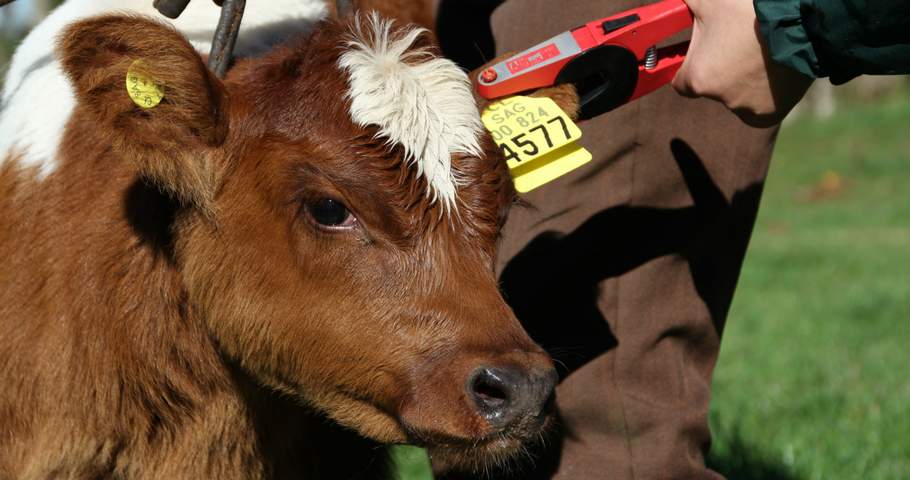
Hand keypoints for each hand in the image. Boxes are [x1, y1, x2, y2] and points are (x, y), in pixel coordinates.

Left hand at [672, 0, 813, 127]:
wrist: (803, 21)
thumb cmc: (752, 10)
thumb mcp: (710, 1)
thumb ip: (685, 6)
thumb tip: (674, 5)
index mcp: (698, 77)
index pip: (681, 83)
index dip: (690, 67)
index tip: (701, 56)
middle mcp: (720, 98)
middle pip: (712, 87)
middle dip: (721, 70)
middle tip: (739, 45)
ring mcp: (746, 108)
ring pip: (737, 97)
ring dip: (745, 81)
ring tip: (762, 53)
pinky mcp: (770, 113)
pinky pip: (760, 108)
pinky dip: (764, 94)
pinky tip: (773, 72)